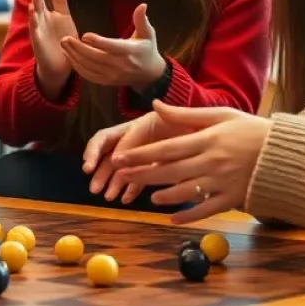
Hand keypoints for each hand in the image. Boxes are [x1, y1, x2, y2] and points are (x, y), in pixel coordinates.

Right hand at [29, 0, 78, 97]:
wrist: (61, 64)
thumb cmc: (62, 38)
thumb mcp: (63, 15)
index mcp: (45, 13)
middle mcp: (39, 21)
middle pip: (36, 5)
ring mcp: (37, 32)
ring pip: (33, 18)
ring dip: (33, 11)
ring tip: (34, 2)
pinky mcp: (38, 43)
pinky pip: (35, 33)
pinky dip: (34, 25)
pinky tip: (34, 18)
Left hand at [60, 4, 164, 90]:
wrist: (148, 75)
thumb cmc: (147, 49)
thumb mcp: (148, 34)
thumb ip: (141, 20)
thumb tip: (142, 5)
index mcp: (132, 51)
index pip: (113, 47)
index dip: (99, 42)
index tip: (84, 35)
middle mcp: (122, 65)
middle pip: (97, 58)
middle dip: (80, 49)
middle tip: (65, 38)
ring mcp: (113, 75)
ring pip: (91, 67)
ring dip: (75, 57)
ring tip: (64, 45)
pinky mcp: (107, 82)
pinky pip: (89, 76)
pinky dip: (78, 67)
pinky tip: (69, 56)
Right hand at [81, 109, 201, 203]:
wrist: (215, 137)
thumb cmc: (199, 124)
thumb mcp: (186, 118)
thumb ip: (171, 114)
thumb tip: (155, 106)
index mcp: (140, 125)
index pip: (111, 138)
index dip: (98, 152)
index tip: (89, 167)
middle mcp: (136, 138)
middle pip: (110, 152)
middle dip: (100, 170)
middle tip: (94, 188)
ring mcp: (144, 154)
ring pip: (122, 167)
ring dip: (113, 181)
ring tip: (108, 197)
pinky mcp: (154, 167)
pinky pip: (138, 177)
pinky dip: (131, 187)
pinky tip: (127, 198)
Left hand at [110, 100, 271, 222]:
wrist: (288, 154)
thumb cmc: (250, 130)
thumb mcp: (219, 115)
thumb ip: (185, 114)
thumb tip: (155, 105)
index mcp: (207, 139)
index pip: (166, 148)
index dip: (141, 154)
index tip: (120, 157)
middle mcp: (212, 162)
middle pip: (170, 171)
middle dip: (143, 174)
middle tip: (121, 176)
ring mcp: (223, 182)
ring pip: (186, 192)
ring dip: (164, 195)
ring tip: (148, 196)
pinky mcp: (234, 199)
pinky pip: (207, 210)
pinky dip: (189, 216)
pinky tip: (172, 219)